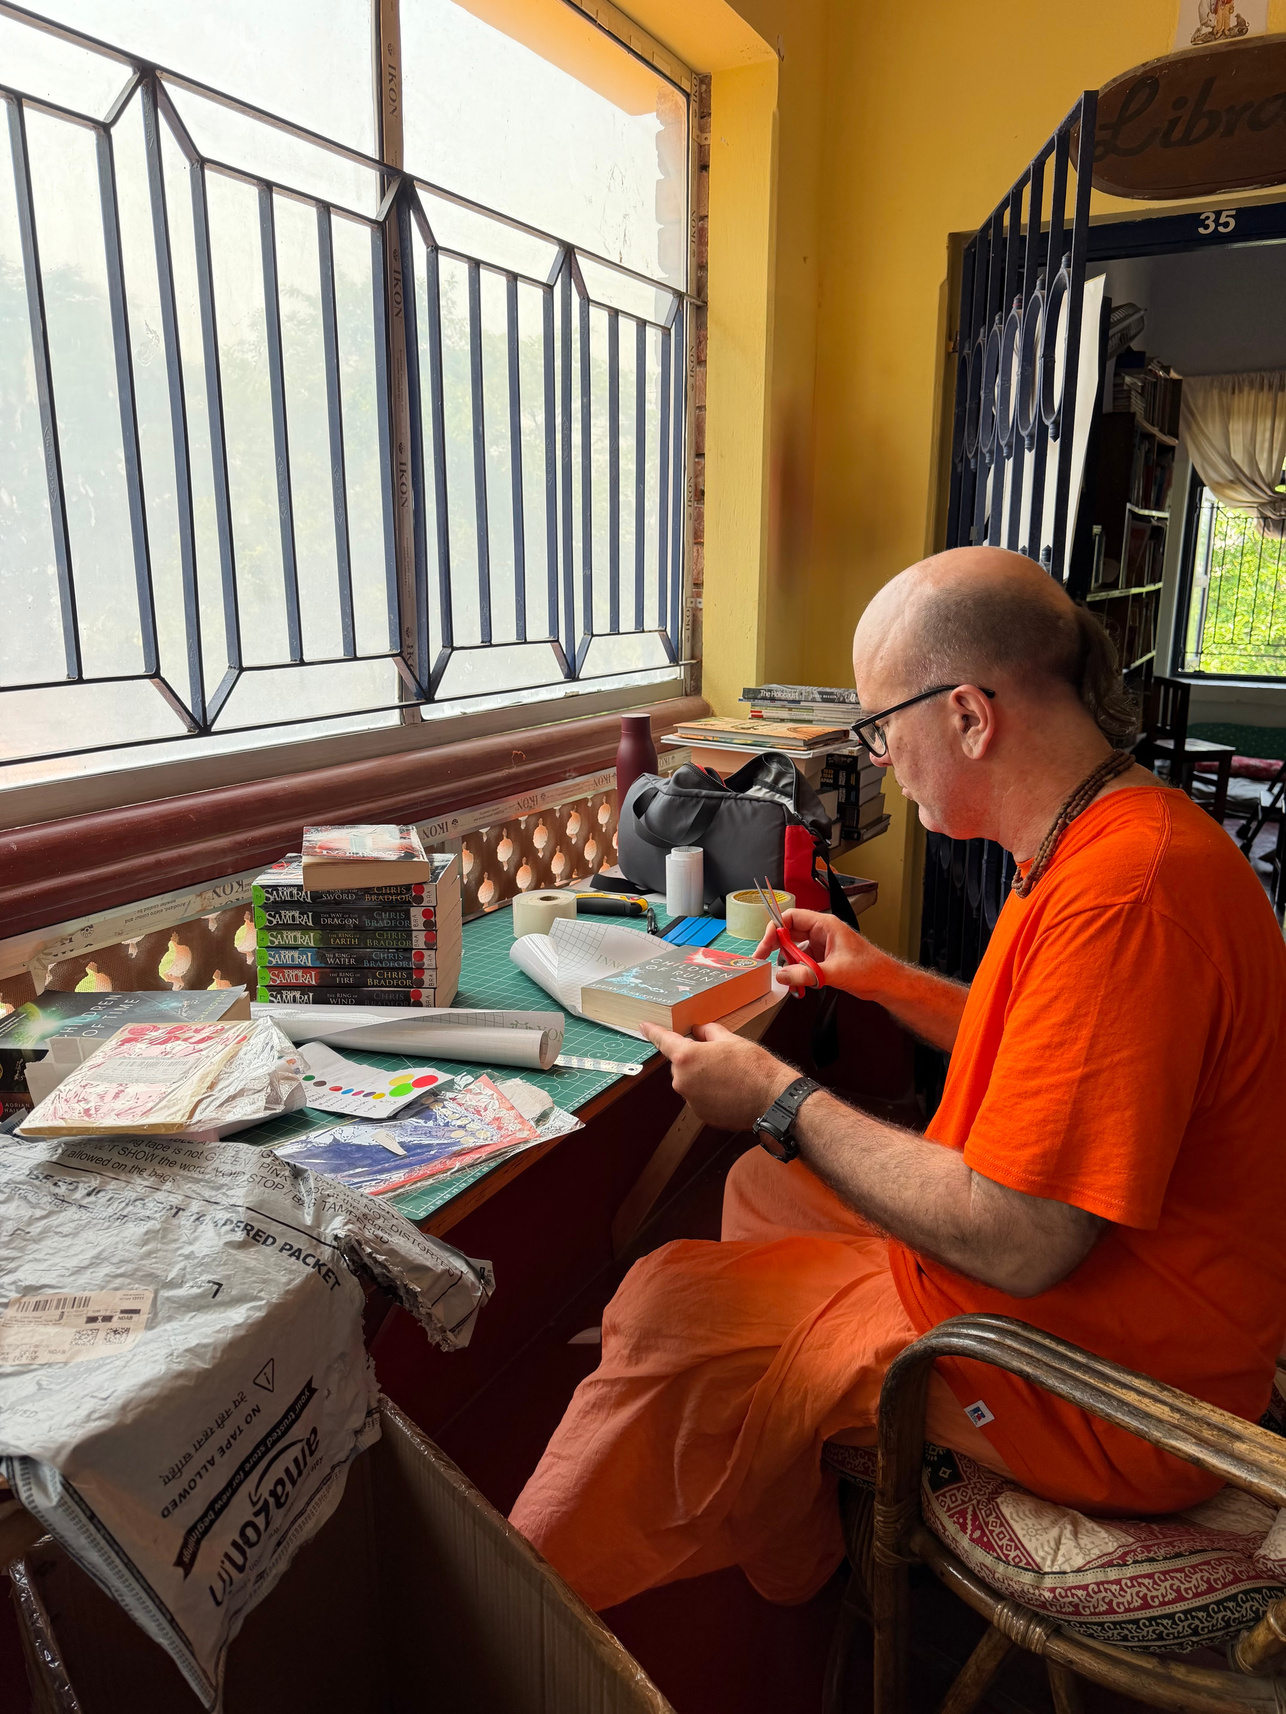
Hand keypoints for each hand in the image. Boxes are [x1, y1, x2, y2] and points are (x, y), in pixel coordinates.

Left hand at [639, 1021, 797, 1131]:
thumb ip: (708, 1033)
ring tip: (729, 1077)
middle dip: (694, 1060)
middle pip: (680, 1065)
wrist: (772, 1098)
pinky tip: (730, 1091)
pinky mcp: (701, 1115)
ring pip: (691, 1083)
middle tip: (719, 1057)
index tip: (644, 1027)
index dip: (653, 1032)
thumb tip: (699, 1031)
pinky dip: (710, 1094)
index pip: (664, 1041)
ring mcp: (691, 1100)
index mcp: (686, 1057)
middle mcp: (682, 1081)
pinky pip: (700, 1098)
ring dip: (702, 1078)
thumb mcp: (731, 1039)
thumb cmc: (753, 1066)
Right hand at [755, 909, 890, 999]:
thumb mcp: (834, 972)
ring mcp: (822, 945)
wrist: (885, 982)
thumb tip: (783, 975)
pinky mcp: (823, 958)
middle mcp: (822, 932)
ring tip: (784, 975)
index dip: (775, 929)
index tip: (766, 945)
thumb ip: (806, 974)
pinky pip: (802, 960)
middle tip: (764, 959)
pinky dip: (796, 970)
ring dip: (787, 961)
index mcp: (826, 925)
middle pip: (790, 932)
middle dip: (776, 946)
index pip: (792, 917)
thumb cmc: (870, 969)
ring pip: (794, 948)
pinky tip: (796, 981)